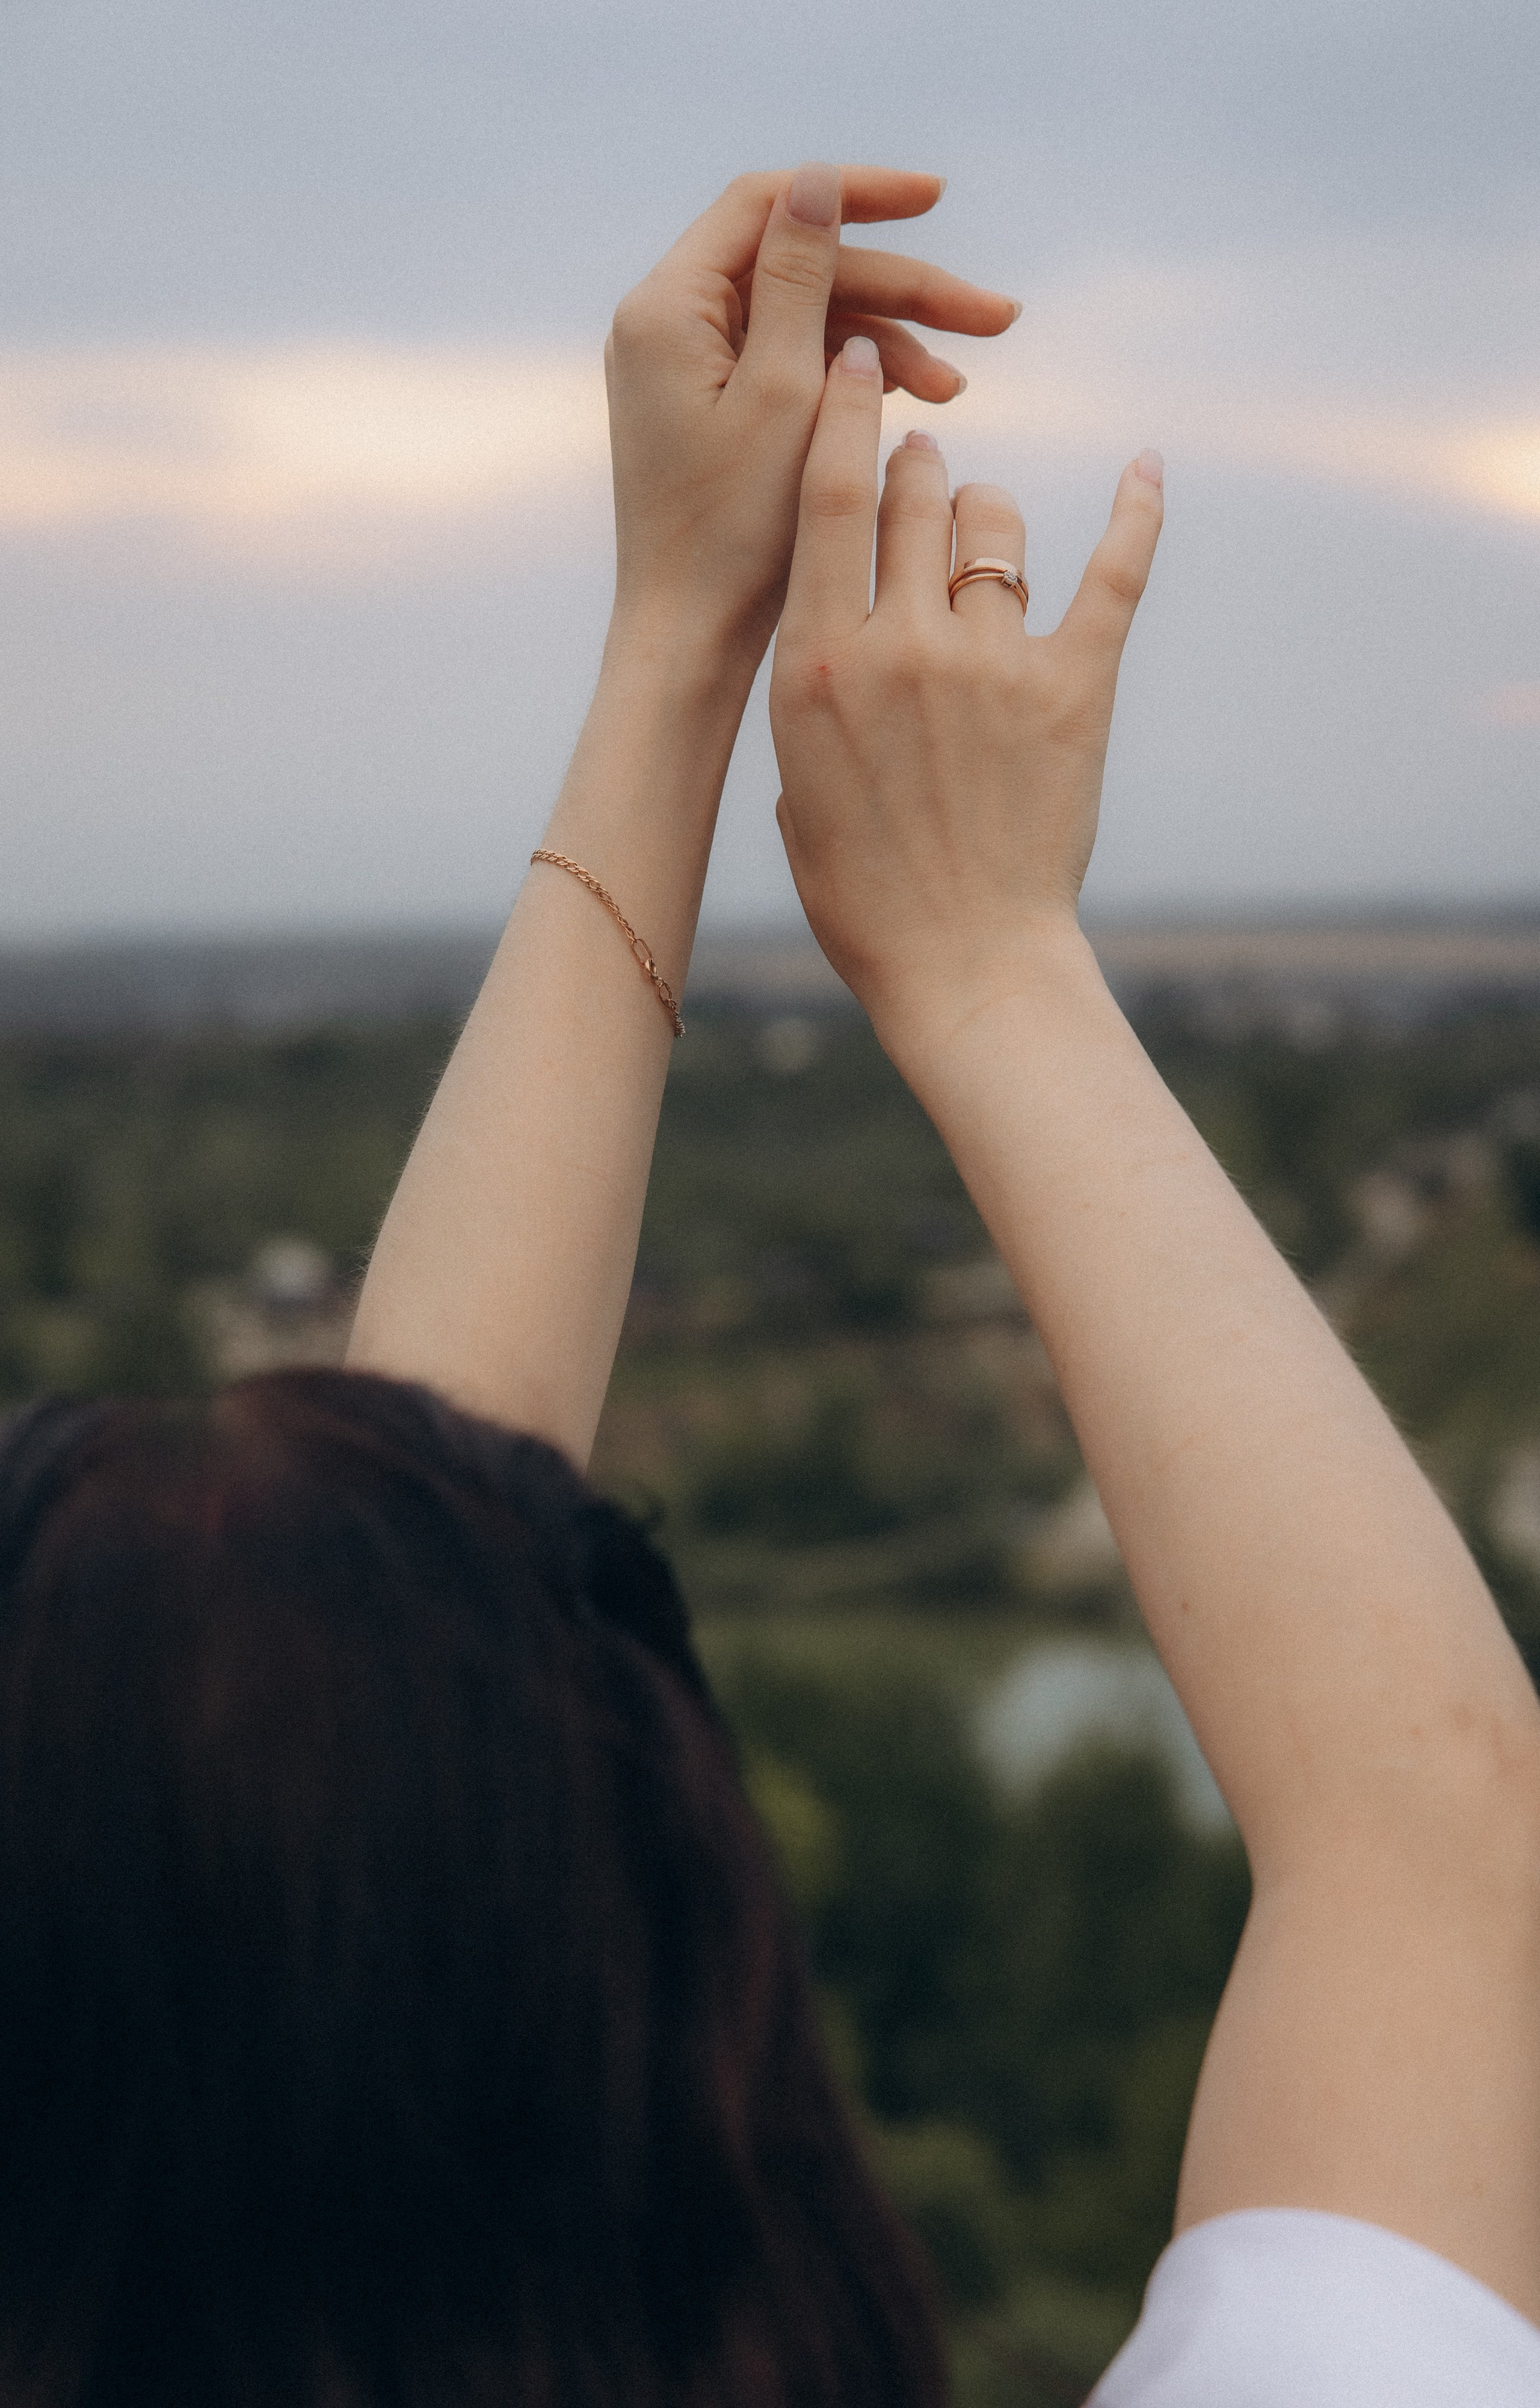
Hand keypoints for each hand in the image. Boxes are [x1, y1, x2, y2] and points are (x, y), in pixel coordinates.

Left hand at [605, 165, 1019, 660]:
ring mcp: (686, 369)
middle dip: (897, 290)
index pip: (768, 204)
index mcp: (667, 308)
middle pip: (800, 269)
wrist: (692, 635)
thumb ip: (801, 279)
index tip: (936, 200)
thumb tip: (818, 182)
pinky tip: (910, 400)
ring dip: (885, 343)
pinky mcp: (709, 409)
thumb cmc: (732, 532)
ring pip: (804, 322)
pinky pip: (789, 366)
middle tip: (995, 318)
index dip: (856, 195)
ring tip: (954, 390)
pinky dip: (848, 379)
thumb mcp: (784, 392)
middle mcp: (666, 326)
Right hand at [768, 337, 1163, 1058]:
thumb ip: (811, 683)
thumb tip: (832, 616)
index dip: (838, 414)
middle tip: (916, 479)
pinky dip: (1137, 514)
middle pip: (913, 493)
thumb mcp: (795, 778)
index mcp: (819, 663)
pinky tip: (1149, 470)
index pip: (825, 497)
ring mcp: (994, 663)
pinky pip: (1115, 573)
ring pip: (995, 527)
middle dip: (913, 470)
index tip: (848, 365)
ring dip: (985, 516)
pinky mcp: (1076, 689)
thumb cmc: (864, 889)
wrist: (963, 960)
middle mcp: (904, 644)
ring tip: (982, 535)